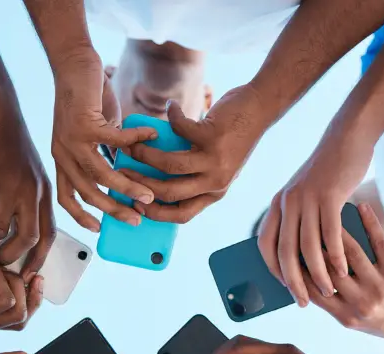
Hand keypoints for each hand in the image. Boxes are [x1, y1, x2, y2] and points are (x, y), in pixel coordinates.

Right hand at [0, 101, 56, 273]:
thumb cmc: (8, 141)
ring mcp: (12, 184)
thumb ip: (24, 199)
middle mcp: (34, 192)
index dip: (37, 260)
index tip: (23, 277)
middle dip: (4, 260)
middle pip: (25, 241)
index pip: (49, 236)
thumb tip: (8, 230)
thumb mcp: (28, 172)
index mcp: (45, 194)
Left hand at [51, 50, 157, 230]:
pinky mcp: (84, 124)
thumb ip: (107, 153)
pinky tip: (152, 137)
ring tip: (149, 193)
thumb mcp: (95, 134)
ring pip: (102, 175)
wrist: (74, 66)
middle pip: (89, 193)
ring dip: (128, 187)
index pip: (67, 198)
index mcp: (64, 160)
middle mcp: (64, 154)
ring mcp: (71, 141)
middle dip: (115, 209)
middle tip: (137, 218)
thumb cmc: (87, 99)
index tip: (99, 228)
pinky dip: (137, 141)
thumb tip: (130, 171)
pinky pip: (116, 140)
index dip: (81, 216)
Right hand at [124, 84, 268, 222]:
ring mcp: (215, 161)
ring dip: (146, 155)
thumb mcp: (216, 165)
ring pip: (170, 165)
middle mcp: (216, 182)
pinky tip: (170, 109)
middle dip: (141, 184)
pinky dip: (171, 117)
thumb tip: (153, 174)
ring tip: (133, 145)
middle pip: (170, 193)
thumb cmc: (232, 137)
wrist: (260, 110)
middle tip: (124, 172)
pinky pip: (180, 129)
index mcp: (215, 193)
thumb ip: (193, 174)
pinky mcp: (213, 136)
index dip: (155, 213)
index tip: (135, 205)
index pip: (181, 215)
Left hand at [258, 129, 373, 304]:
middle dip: (293, 281)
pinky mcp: (328, 196)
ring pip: (307, 247)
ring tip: (328, 291)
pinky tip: (342, 271)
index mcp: (277, 204)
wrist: (347, 139)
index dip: (272, 269)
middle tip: (303, 301)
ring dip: (317, 274)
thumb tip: (300, 254)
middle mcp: (286, 202)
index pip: (264, 244)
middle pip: (284, 252)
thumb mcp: (305, 195)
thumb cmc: (329, 172)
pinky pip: (330, 234)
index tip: (284, 287)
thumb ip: (299, 219)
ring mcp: (306, 199)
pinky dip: (336, 256)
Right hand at [305, 203, 383, 348]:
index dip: (298, 270)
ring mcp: (379, 288)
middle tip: (303, 223)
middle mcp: (360, 303)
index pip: (314, 290)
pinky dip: (369, 222)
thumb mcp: (357, 321)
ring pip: (350, 254)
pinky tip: (361, 207)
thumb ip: (336, 303)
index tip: (290, 249)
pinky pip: (379, 243)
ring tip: (326, 213)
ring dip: (336, 231)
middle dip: (313, 246)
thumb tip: (313, 276)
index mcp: (346, 317)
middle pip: (328, 269)